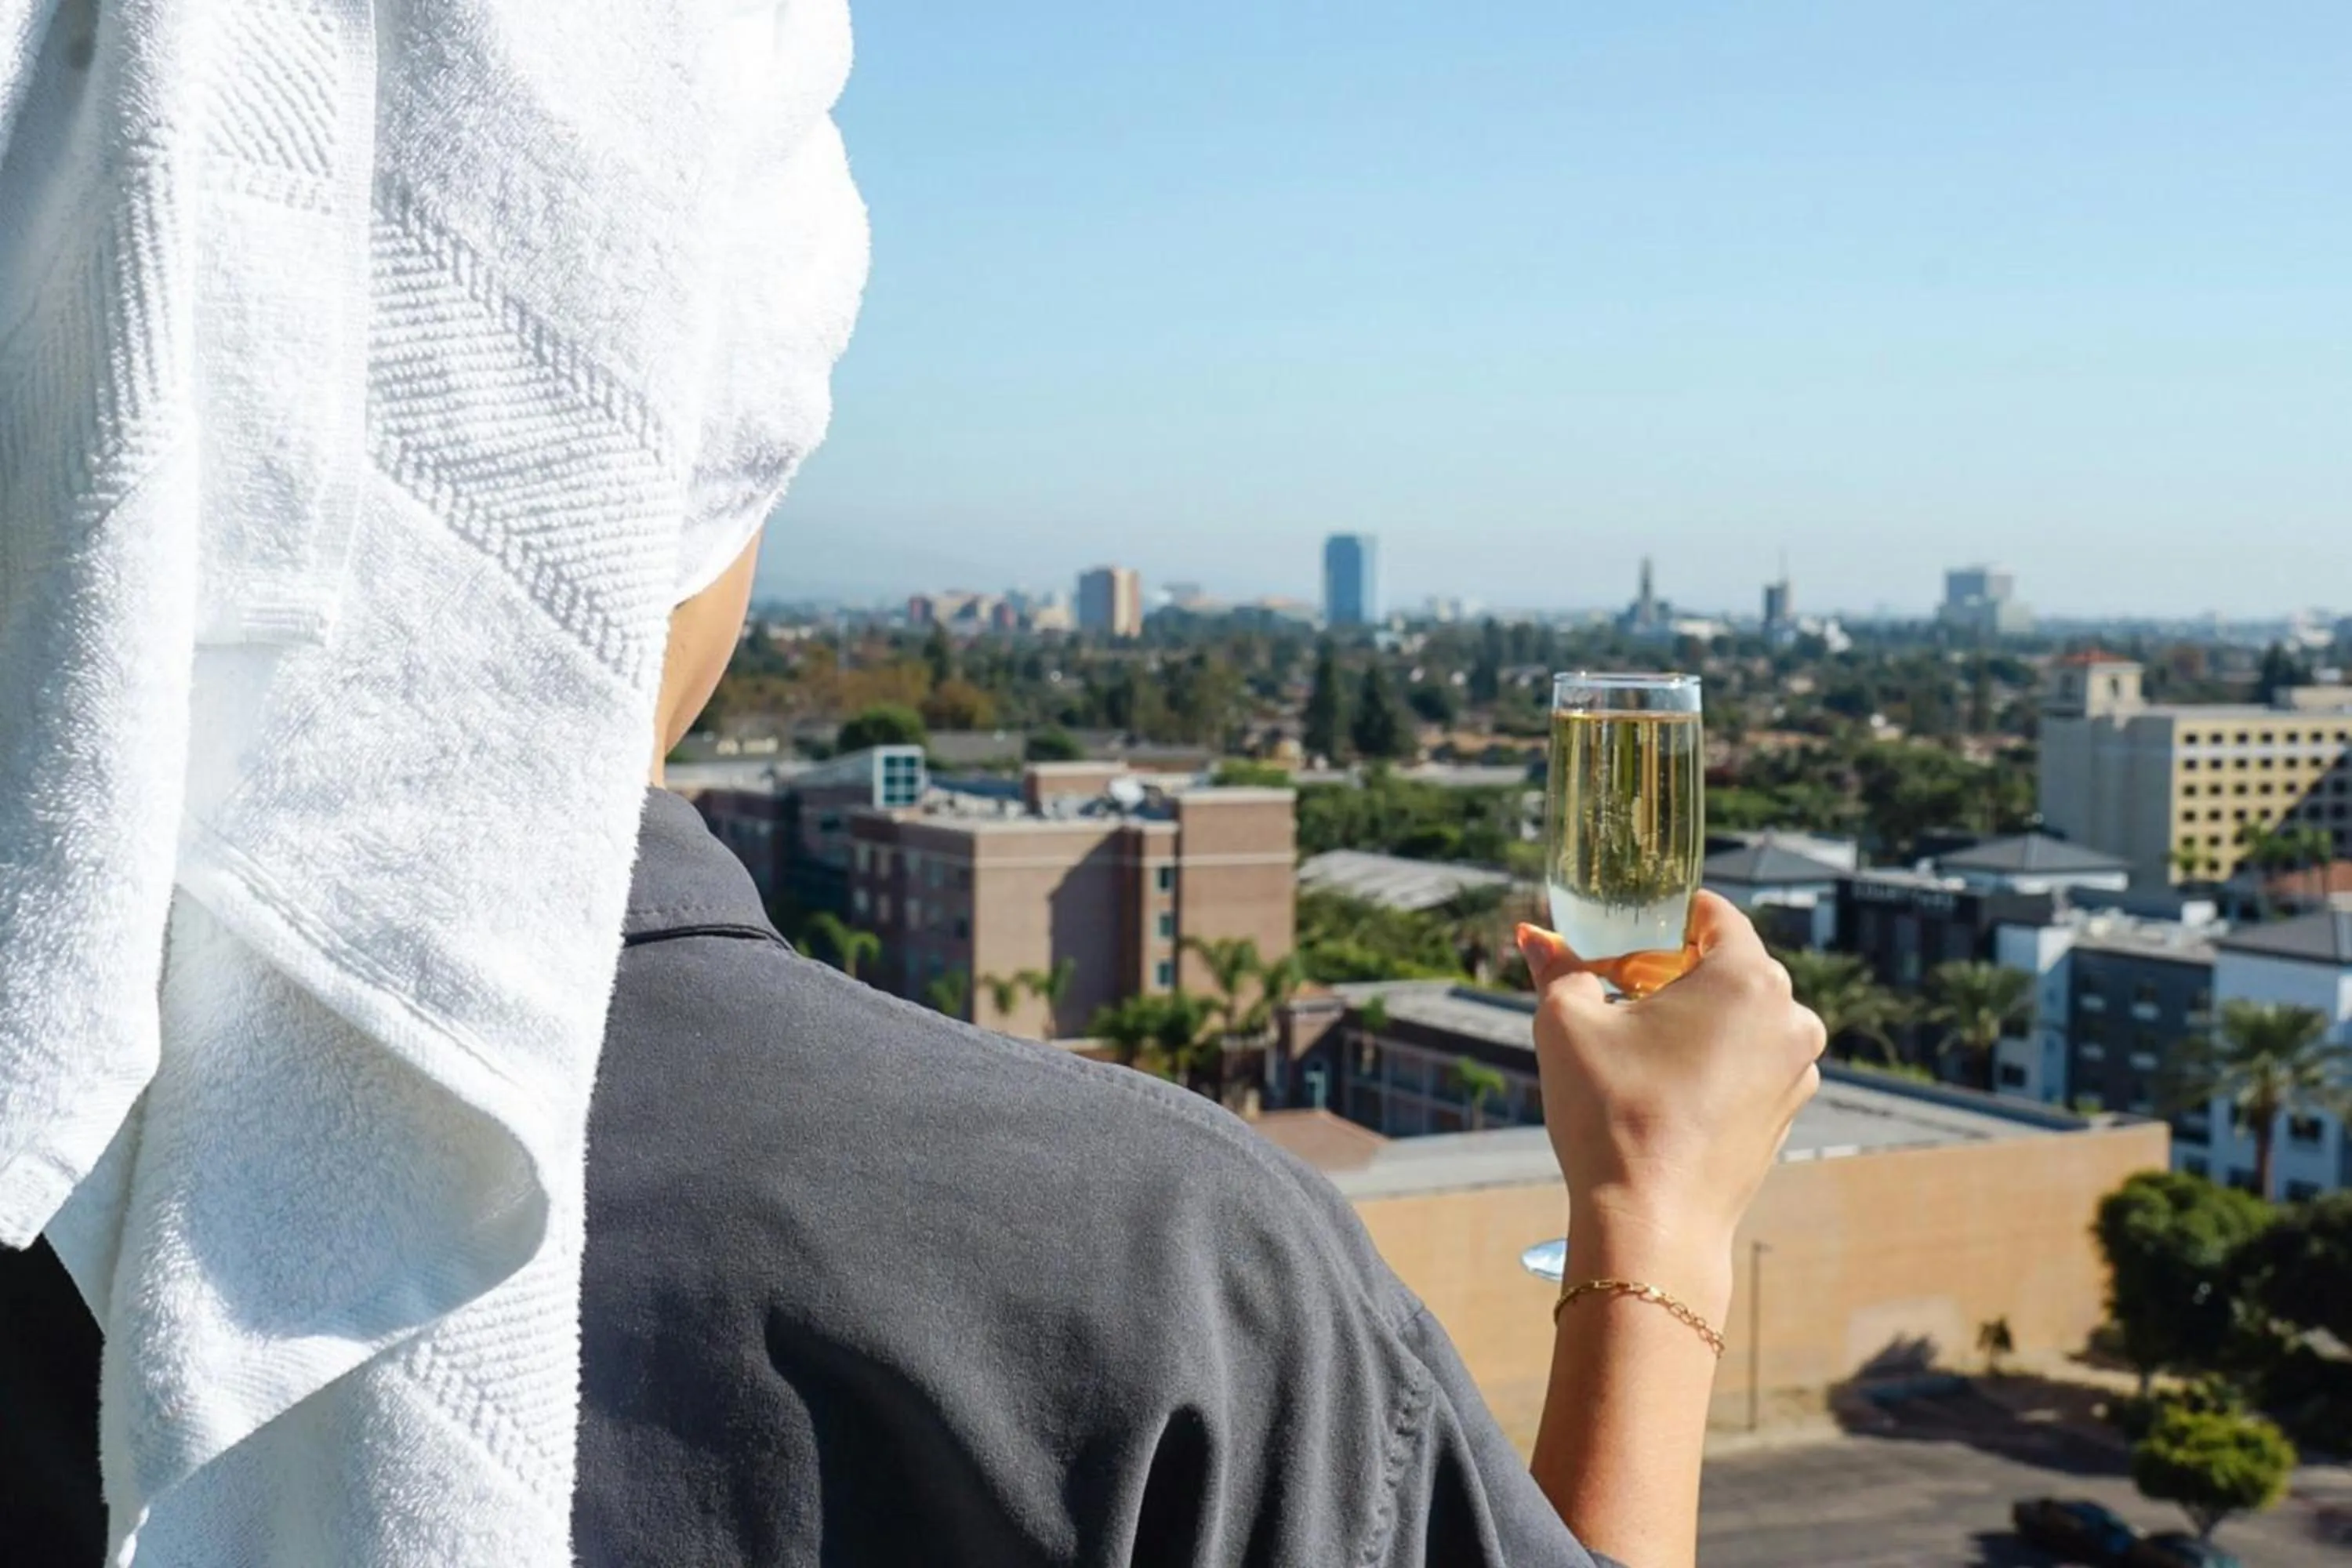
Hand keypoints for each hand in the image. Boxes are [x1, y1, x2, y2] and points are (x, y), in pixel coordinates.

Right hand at [1517, 893, 1823, 1310]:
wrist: (1652, 1224)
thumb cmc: (1611, 1115)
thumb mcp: (1568, 1023)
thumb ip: (1558, 966)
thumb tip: (1531, 935)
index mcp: (1748, 978)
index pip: (1709, 914)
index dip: (1656, 919)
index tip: (1616, 939)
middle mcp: (1789, 1018)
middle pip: (1726, 965)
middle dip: (1668, 969)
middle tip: (1612, 991)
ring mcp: (1795, 1071)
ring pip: (1737, 1017)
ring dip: (1689, 1017)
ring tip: (1630, 1044)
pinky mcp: (1786, 1114)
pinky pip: (1746, 1062)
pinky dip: (1709, 1059)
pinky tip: (1658, 1086)